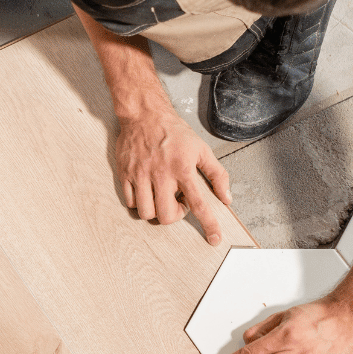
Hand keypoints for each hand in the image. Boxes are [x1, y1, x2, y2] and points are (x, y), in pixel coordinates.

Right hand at [116, 109, 231, 245]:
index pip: (199, 204)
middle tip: (177, 201)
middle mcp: (161, 174)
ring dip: (156, 211)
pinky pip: (131, 202)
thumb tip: (226, 197)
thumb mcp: (201, 149)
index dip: (208, 224)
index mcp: (183, 169)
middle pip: (166, 215)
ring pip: (146, 213)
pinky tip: (147, 192)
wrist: (144, 114)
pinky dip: (140, 203)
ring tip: (161, 197)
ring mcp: (141, 175)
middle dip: (174, 215)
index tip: (214, 239)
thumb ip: (217, 174)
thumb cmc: (174, 132)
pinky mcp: (126, 174)